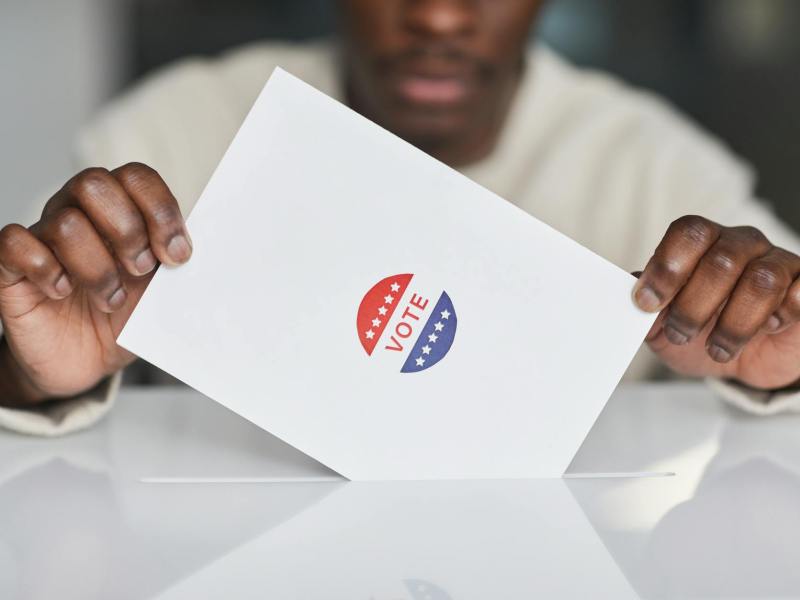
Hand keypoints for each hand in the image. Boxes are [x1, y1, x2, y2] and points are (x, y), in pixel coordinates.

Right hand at [0, 163, 190, 405]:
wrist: (86, 361)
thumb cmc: (124, 318)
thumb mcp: (161, 292)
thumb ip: (178, 267)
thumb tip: (214, 255)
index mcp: (120, 210)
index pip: (137, 176)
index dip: (161, 211)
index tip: (178, 256)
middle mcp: (79, 213)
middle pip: (94, 183)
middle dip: (127, 231)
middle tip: (140, 270)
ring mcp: (43, 236)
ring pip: (65, 223)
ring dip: (98, 268)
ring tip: (110, 298)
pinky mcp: (11, 266)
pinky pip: (15, 243)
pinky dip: (47, 270)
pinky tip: (64, 291)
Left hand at [634, 215, 799, 389]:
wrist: (748, 360)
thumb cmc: (703, 333)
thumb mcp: (665, 328)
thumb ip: (646, 310)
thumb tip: (626, 292)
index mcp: (703, 243)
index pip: (688, 234)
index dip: (666, 268)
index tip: (646, 303)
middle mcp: (741, 244)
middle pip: (720, 261)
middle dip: (693, 307)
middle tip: (681, 335)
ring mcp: (779, 262)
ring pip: (760, 281)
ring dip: (732, 324)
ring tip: (718, 347)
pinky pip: (799, 294)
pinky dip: (778, 317)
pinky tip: (766, 329)